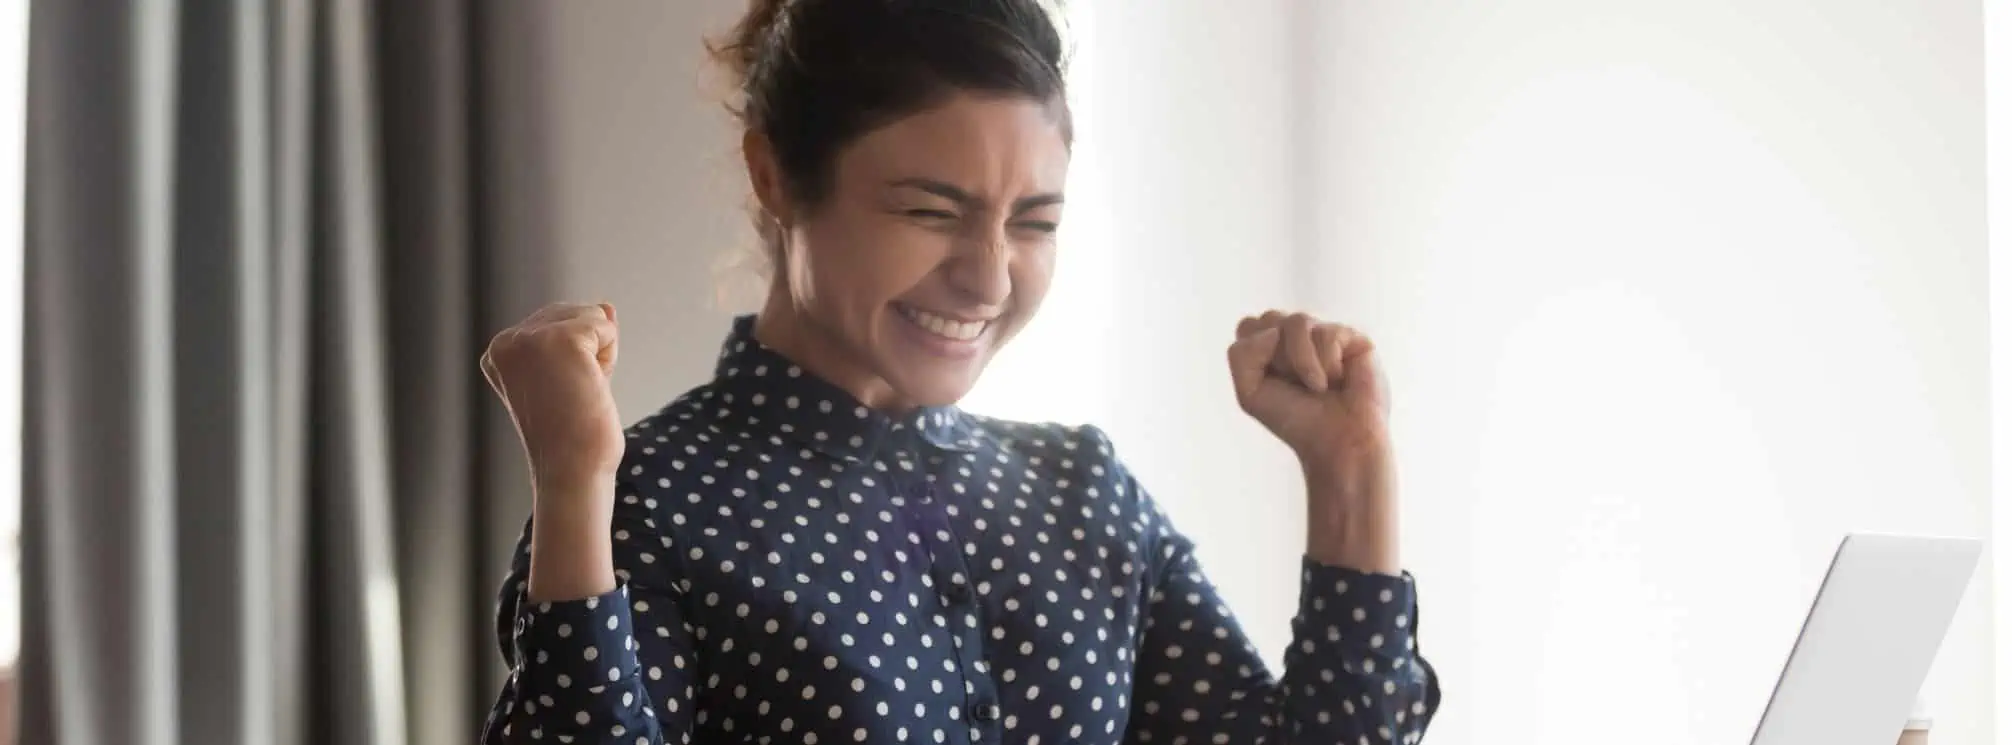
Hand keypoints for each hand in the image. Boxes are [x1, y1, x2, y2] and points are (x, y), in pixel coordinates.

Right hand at [482, 302, 625, 601]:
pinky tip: (591, 384)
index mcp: (499, 352)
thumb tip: (606, 305)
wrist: (572, 471)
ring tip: (579, 392)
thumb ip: (582, 337)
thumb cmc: (573, 436)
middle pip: (572, 314)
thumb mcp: (571, 376)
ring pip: (590, 317)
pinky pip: (605, 325)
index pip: (554, 323)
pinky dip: (609, 355)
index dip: (572, 358)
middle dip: (587, 351)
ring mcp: (529, 338)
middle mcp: (506, 340)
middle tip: (572, 396)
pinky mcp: (560, 338)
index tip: (558, 395)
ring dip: (600, 354)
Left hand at [1227, 311, 1399, 572]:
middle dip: (1276, 358)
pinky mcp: (1352, 337)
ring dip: (1301, 363)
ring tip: (1318, 387)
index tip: (1271, 383)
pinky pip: (1326, 333)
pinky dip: (1326, 364)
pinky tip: (1338, 381)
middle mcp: (1297, 335)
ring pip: (1296, 321)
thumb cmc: (1295, 420)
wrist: (1336, 442)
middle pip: (1268, 319)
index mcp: (1270, 345)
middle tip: (1294, 384)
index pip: (1248, 326)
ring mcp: (1325, 333)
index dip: (1254, 356)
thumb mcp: (1249, 391)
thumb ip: (1241, 354)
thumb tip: (1275, 330)